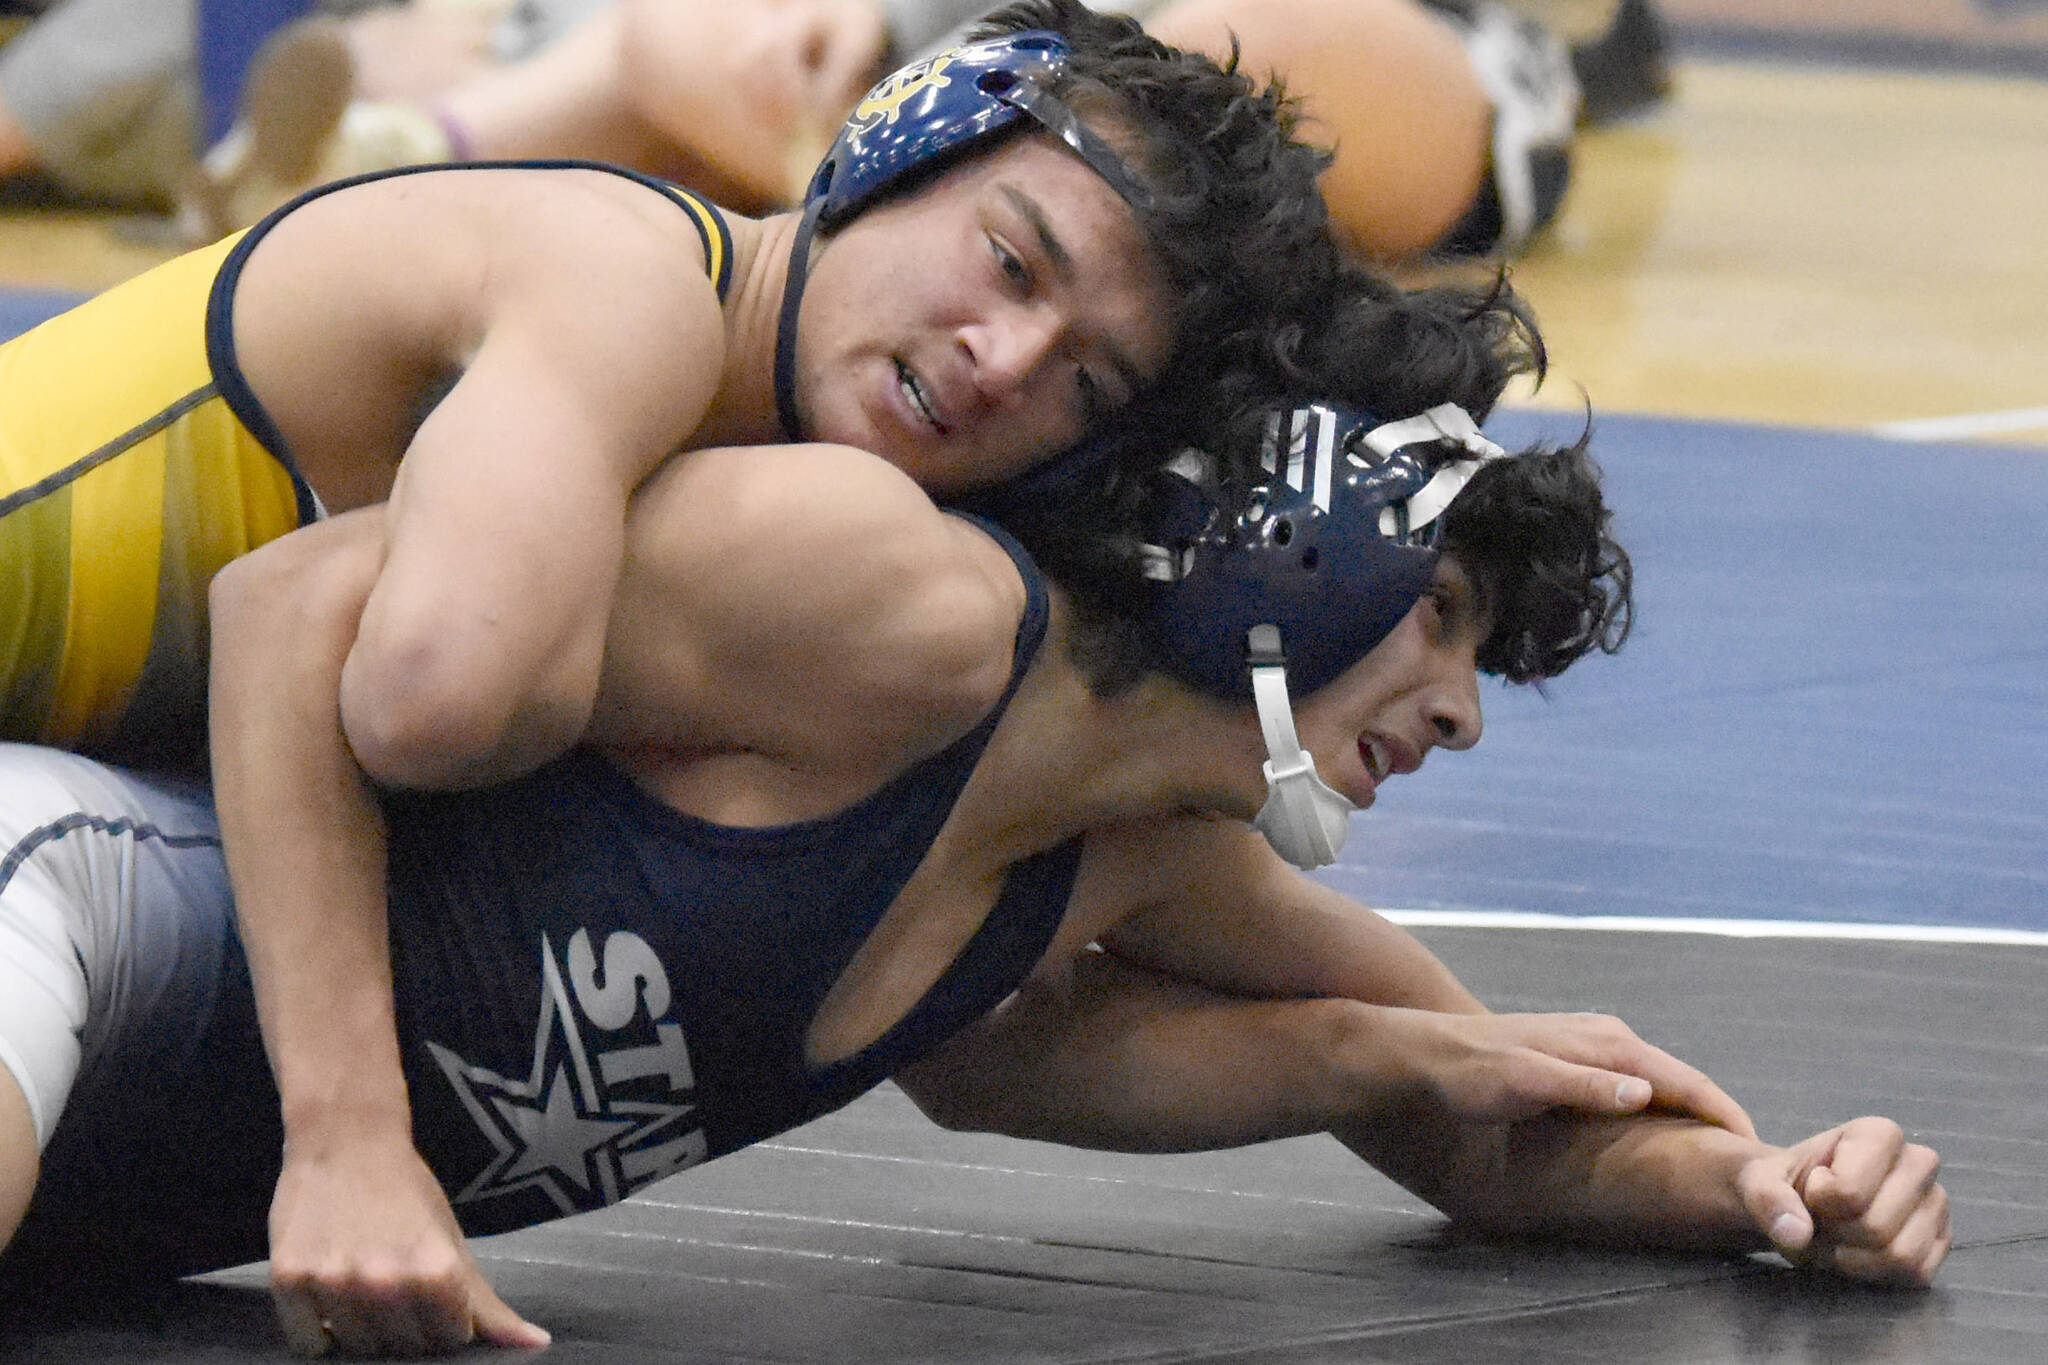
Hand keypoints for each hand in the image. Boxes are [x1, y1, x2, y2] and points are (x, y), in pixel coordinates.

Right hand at [268, 1133, 550, 1355]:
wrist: (345, 1140)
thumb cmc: (407, 1193)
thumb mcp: (453, 1243)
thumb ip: (488, 1305)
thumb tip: (537, 1345)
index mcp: (437, 1273)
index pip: (449, 1340)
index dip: (443, 1320)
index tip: (432, 1290)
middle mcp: (385, 1282)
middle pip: (402, 1350)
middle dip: (403, 1326)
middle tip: (393, 1282)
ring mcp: (334, 1284)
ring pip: (355, 1350)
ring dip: (360, 1328)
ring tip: (361, 1281)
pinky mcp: (290, 1281)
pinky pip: (308, 1343)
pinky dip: (317, 1329)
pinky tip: (329, 1289)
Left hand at [1380, 1008, 1755, 1135]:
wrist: (1421, 1052)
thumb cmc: (1466, 1073)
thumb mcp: (1522, 1084)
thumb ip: (1584, 1087)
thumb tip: (1647, 1094)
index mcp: (1606, 1045)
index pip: (1687, 1082)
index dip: (1726, 1119)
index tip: (1763, 1157)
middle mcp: (1607, 1037)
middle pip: (1683, 1080)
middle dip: (1720, 1118)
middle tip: (1758, 1166)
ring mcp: (1593, 1043)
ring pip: (1662, 1081)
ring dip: (1693, 1114)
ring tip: (1720, 1156)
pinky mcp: (1577, 1055)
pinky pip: (1638, 1084)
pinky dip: (1663, 1107)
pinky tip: (1663, 1133)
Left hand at [1739, 1116, 1949, 1286]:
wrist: (1801, 1205)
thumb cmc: (1787, 1185)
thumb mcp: (1760, 1183)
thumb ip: (1768, 1200)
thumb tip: (1794, 1233)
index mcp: (1879, 1133)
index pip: (1849, 1192)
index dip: (1818, 1201)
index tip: (1811, 1188)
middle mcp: (1919, 1163)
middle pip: (1875, 1228)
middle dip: (1834, 1236)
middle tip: (1817, 1222)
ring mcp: (1936, 1203)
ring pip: (1900, 1256)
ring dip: (1852, 1260)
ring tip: (1834, 1237)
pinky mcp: (1940, 1241)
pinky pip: (1915, 1274)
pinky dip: (1876, 1274)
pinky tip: (1857, 1253)